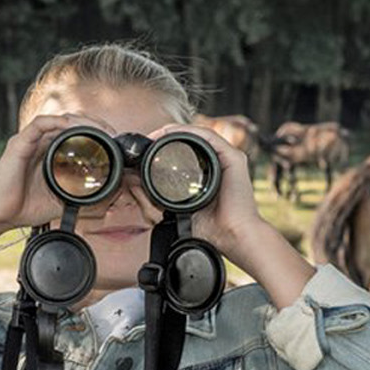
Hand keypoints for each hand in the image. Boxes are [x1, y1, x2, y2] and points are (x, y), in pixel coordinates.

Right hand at [0, 113, 111, 235]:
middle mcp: (40, 143)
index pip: (75, 132)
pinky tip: (71, 127)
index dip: (95, 131)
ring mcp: (29, 141)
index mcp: (49, 152)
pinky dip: (56, 122)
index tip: (112, 140)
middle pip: (70, 121)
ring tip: (98, 129)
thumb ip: (80, 192)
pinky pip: (39, 124)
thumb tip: (107, 193)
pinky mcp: (19, 144)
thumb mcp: (61, 198)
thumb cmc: (25, 207)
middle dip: (93, 123)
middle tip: (111, 133)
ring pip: (58, 119)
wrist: (0, 215)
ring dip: (80, 121)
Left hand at [152, 121, 262, 257]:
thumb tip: (134, 184)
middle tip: (148, 140)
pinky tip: (173, 134)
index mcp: (211, 172)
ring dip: (176, 131)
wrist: (233, 238)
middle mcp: (220, 162)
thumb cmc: (212, 229)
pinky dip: (190, 132)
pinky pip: (209, 137)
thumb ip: (158, 196)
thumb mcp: (178, 208)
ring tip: (156, 135)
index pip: (187, 150)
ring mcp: (228, 159)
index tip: (146, 150)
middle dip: (168, 135)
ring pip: (199, 134)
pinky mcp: (234, 158)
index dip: (166, 145)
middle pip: (192, 139)